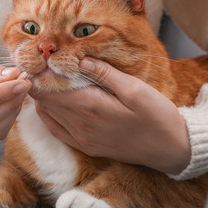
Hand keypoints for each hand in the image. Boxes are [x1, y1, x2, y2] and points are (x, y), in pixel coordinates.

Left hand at [30, 57, 190, 174]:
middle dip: (38, 82)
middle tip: (39, 63)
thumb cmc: (156, 116)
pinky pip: (56, 130)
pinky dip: (48, 114)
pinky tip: (48, 103)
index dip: (37, 73)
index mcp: (90, 107)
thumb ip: (104, 74)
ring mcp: (81, 138)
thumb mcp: (135, 89)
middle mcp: (79, 125)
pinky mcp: (85, 146)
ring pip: (47, 114)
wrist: (170, 149)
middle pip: (44, 101)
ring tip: (43, 78)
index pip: (47, 89)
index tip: (38, 58)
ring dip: (42, 97)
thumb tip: (78, 59)